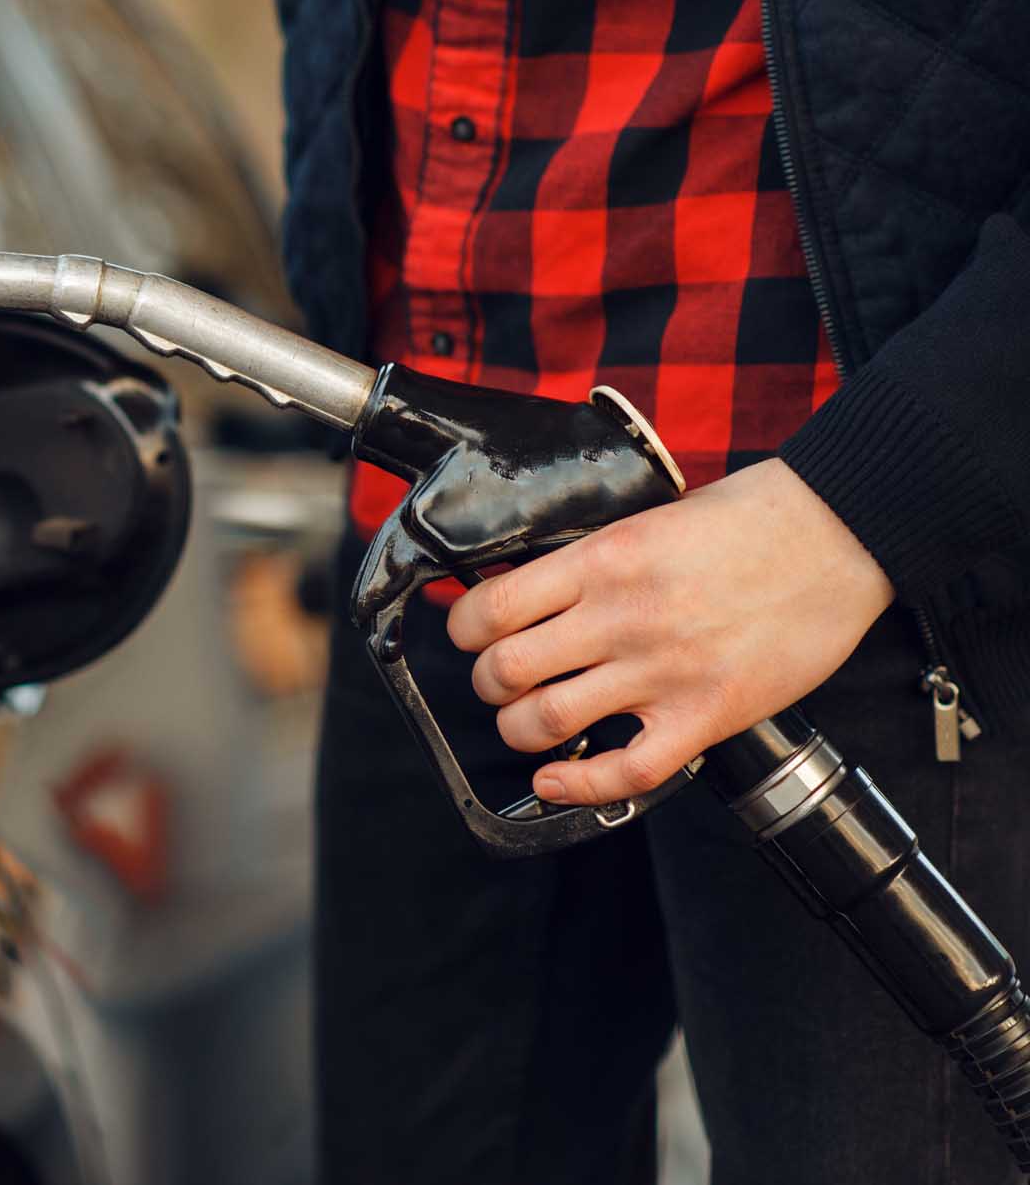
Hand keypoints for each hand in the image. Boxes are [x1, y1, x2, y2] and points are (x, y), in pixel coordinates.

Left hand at [445, 458, 893, 805]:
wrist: (841, 535)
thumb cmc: (750, 519)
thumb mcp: (649, 517)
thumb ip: (592, 559)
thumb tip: (532, 590)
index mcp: (602, 561)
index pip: (491, 607)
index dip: (463, 630)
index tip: (469, 634)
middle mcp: (622, 618)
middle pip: (506, 671)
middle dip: (487, 684)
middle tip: (499, 682)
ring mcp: (663, 671)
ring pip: (547, 721)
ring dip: (520, 731)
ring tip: (527, 722)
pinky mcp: (707, 715)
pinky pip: (626, 771)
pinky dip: (577, 786)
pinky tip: (554, 780)